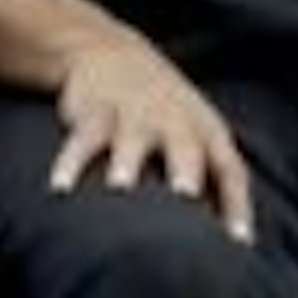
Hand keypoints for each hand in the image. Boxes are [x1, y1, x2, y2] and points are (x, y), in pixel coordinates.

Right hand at [51, 25, 258, 242]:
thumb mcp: (195, 134)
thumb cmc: (164, 113)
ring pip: (133, 138)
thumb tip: (229, 246)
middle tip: (185, 195)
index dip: (236, 203)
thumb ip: (209, 181)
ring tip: (120, 187)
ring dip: (127, 161)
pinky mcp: (96, 110)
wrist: (109, 51)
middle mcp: (175, 122)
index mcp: (207, 132)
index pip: (230, 169)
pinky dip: (72, 161)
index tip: (238, 242)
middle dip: (186, 170)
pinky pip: (84, 137)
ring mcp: (135, 113)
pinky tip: (60, 188)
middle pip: (186, 146)